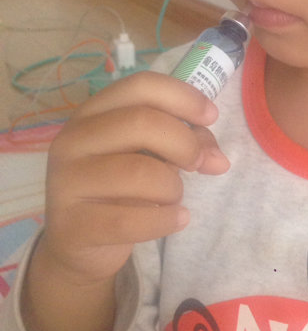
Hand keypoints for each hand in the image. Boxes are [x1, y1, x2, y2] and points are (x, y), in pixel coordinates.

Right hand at [42, 71, 228, 286]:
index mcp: (92, 113)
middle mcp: (73, 140)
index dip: (183, 97)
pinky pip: (131, 220)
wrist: (78, 243)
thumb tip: (218, 159)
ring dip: (173, 187)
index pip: (140, 86)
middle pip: (142, 123)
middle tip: (197, 164)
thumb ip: (185, 144)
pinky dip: (166, 220)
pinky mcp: (73, 224)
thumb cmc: (120, 190)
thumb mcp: (151, 157)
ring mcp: (67, 182)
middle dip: (184, 143)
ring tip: (174, 197)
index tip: (211, 116)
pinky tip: (177, 219)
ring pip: (140, 173)